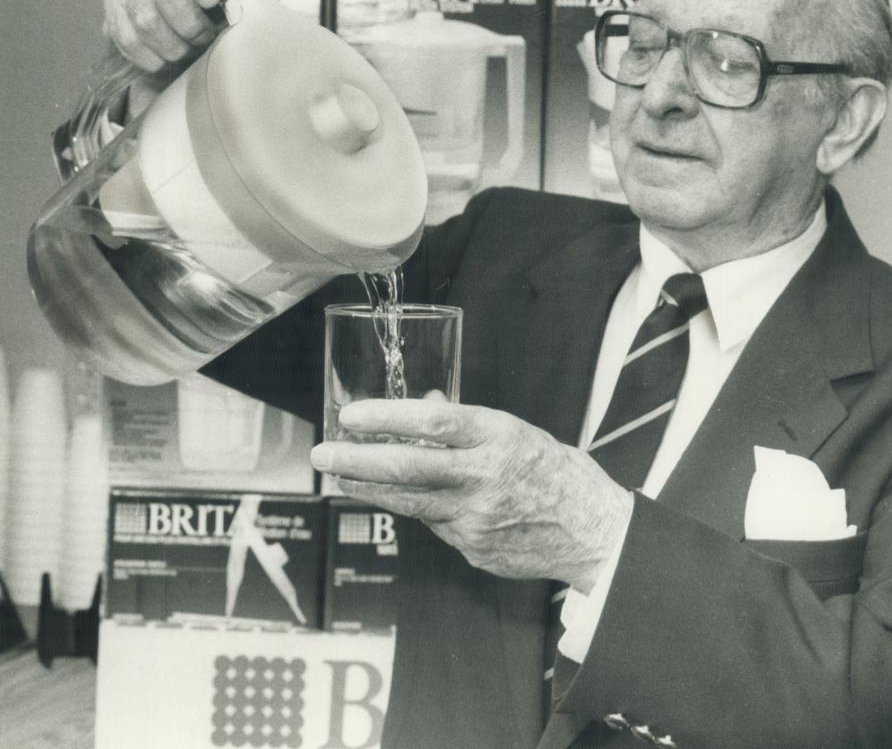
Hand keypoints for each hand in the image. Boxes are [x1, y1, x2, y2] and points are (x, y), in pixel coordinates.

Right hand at [101, 0, 302, 74]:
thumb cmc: (219, 13)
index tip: (212, 0)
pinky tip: (162, 63)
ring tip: (186, 55)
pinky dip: (146, 54)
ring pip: (143, 12)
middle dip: (188, 20)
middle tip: (205, 40)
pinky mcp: (114, 5)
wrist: (184, 39)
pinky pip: (124, 32)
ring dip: (169, 42)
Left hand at [311, 400, 633, 592]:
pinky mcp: (472, 548)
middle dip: (357, 459)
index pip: (434, 421)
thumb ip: (466, 423)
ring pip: (408, 501)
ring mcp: (475, 516)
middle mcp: (483, 475)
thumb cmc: (553, 471)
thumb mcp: (514, 431)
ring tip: (338, 476)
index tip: (352, 414)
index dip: (389, 416)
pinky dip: (415, 509)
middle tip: (322, 452)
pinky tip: (400, 501)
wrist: (591, 530)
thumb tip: (425, 400)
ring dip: (367, 488)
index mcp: (498, 436)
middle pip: (409, 466)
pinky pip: (433, 524)